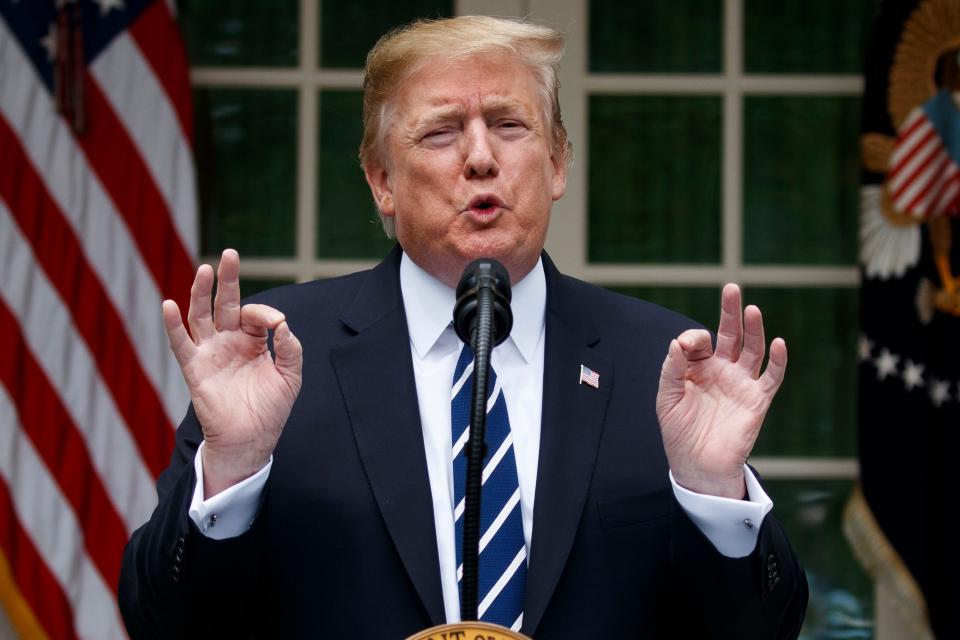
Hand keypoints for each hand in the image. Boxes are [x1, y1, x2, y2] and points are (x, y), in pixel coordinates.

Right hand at [162, 249, 302, 496]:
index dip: (265, 313)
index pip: (254, 314)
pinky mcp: (195, 369)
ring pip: (201, 316)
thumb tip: (283, 322)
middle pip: (224, 304)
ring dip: (201, 293)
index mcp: (252, 342)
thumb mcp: (290, 376)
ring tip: (204, 270)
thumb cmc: (271, 409)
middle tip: (230, 254)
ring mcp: (210, 353)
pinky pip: (181, 344)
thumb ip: (290, 348)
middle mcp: (229, 342)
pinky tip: (169, 305)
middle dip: (227, 280)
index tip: (277, 324)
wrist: (251, 440)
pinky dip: (173, 325)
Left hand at [656, 284, 785, 498]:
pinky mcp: (757, 400)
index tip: (683, 347)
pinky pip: (772, 377)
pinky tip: (778, 342)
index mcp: (697, 368)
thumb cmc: (679, 432)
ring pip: (752, 350)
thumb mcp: (666, 399)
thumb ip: (671, 370)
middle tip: (732, 288)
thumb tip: (677, 343)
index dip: (691, 338)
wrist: (697, 465)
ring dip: (754, 329)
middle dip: (731, 312)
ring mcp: (741, 383)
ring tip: (752, 309)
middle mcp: (721, 370)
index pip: (699, 341)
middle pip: (730, 334)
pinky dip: (778, 360)